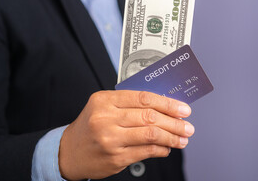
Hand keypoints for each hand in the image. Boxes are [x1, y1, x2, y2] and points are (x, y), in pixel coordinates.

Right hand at [58, 90, 194, 179]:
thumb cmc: (91, 125)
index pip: (143, 98)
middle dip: (174, 122)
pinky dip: (161, 149)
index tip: (183, 108)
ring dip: (172, 137)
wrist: (69, 151)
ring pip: (150, 134)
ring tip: (183, 138)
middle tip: (188, 125)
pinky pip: (146, 151)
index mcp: (104, 100)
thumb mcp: (105, 107)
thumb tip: (164, 107)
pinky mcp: (115, 158)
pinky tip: (167, 147)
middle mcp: (106, 118)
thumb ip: (130, 104)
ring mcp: (110, 139)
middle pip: (149, 116)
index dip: (167, 103)